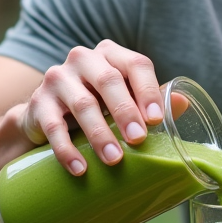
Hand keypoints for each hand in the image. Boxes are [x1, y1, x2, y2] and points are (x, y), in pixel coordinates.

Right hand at [8, 39, 163, 173]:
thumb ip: (151, 99)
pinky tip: (81, 168)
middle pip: (109, 81)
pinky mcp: (38, 104)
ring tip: (114, 159)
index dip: (148, 90)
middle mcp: (83, 59)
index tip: (158, 119)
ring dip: (100, 134)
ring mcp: (57, 78)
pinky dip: (68, 150)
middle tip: (138, 140)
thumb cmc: (97, 103)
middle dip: (126, 113)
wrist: (46, 115)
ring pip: (82, 104)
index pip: (136, 64)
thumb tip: (183, 103)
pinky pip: (54, 127)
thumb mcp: (124, 97)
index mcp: (111, 54)